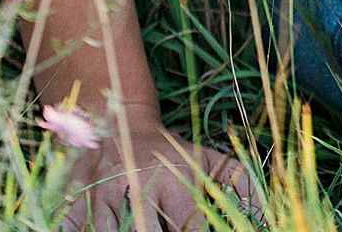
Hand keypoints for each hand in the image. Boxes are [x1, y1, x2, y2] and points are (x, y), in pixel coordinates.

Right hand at [58, 116, 261, 230]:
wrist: (118, 120)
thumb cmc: (168, 152)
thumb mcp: (205, 159)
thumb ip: (238, 181)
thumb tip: (268, 213)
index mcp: (174, 179)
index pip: (188, 227)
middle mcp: (137, 186)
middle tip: (160, 230)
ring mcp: (102, 195)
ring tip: (134, 226)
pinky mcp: (74, 201)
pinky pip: (74, 229)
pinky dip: (84, 230)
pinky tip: (103, 226)